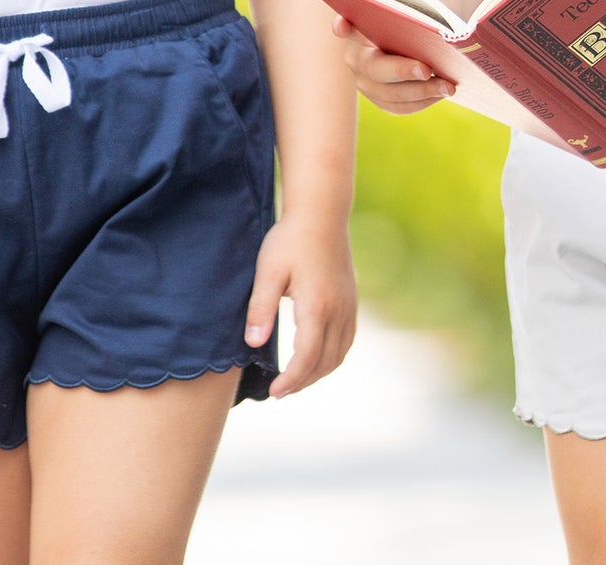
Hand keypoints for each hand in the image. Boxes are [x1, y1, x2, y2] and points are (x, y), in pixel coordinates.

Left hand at [243, 214, 357, 398]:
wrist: (321, 213)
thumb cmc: (291, 239)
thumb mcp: (268, 270)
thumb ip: (261, 308)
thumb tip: (254, 343)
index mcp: (317, 306)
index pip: (307, 358)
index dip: (291, 380)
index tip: (274, 392)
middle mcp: (338, 311)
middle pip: (325, 362)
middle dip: (302, 382)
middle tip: (279, 391)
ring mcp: (349, 306)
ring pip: (339, 354)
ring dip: (318, 372)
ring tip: (295, 379)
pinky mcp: (352, 300)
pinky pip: (347, 340)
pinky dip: (332, 357)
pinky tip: (317, 357)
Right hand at [331, 16, 455, 115]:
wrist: (405, 43)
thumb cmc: (405, 24)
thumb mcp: (401, 16)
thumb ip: (400, 15)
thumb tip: (417, 21)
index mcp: (357, 33)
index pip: (346, 27)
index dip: (342, 27)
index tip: (343, 25)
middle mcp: (355, 60)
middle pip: (375, 69)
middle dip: (402, 71)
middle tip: (427, 70)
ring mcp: (365, 84)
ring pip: (391, 95)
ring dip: (422, 92)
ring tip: (448, 86)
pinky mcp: (380, 100)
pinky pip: (400, 107)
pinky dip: (423, 101)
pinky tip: (441, 92)